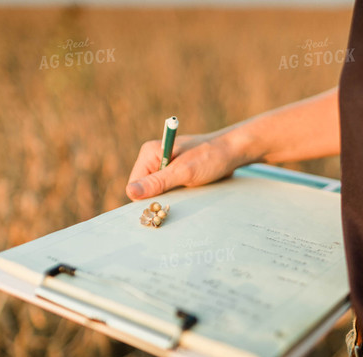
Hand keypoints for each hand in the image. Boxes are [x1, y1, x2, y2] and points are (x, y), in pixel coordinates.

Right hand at [125, 133, 239, 200]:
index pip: (134, 185)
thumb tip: (130, 191)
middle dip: (158, 197)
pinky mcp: (174, 174)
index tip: (167, 198)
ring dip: (169, 197)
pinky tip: (189, 190)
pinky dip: (176, 195)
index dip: (147, 196)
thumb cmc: (210, 157)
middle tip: (180, 193)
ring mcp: (163, 167)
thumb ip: (157, 182)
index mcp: (149, 153)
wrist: (232, 151)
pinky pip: (167, 191)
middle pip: (144, 190)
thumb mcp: (183, 172)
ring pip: (156, 192)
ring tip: (187, 189)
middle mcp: (153, 159)